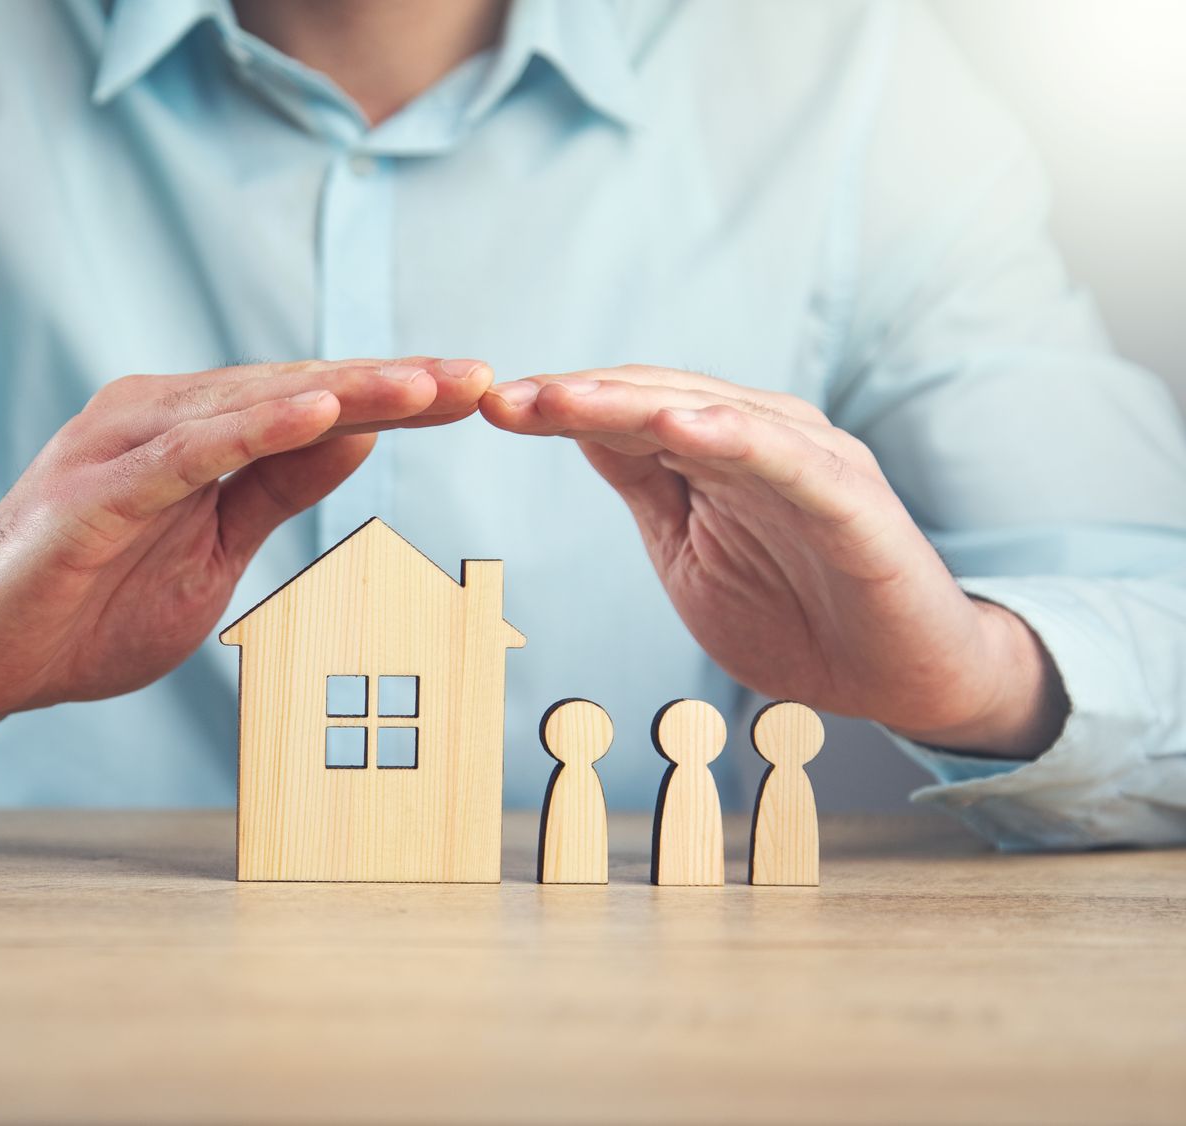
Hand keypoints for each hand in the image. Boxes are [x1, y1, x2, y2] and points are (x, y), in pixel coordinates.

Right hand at [0, 356, 493, 742]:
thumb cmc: (92, 605)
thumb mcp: (213, 551)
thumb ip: (275, 489)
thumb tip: (355, 435)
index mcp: (191, 432)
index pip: (309, 403)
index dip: (394, 397)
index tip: (480, 391)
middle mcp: (156, 417)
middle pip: (292, 391)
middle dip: (390, 385)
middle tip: (481, 377)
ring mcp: (119, 447)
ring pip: (249, 408)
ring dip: (342, 394)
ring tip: (425, 386)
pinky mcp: (89, 492)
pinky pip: (185, 454)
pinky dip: (253, 430)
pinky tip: (320, 414)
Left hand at [480, 365, 1066, 756]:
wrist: (898, 677)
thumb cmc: (792, 612)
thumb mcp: (687, 548)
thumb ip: (642, 483)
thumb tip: (572, 424)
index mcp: (715, 449)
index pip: (624, 413)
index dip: (556, 406)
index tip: (484, 406)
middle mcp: (761, 436)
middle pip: (654, 399)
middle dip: (575, 397)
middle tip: (501, 398)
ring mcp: (810, 461)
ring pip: (711, 414)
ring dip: (632, 403)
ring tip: (563, 399)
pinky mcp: (853, 500)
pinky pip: (787, 460)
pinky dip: (732, 436)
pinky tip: (679, 426)